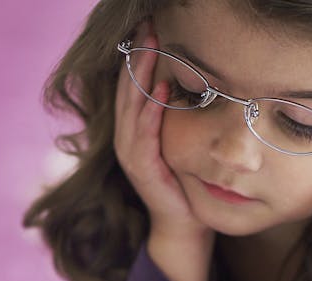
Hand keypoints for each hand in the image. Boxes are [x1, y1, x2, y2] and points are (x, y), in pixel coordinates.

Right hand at [114, 27, 208, 240]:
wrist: (184, 225)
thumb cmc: (184, 183)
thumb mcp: (177, 142)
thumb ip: (173, 117)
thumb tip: (185, 82)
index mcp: (132, 129)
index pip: (130, 84)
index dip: (137, 55)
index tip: (147, 26)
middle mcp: (126, 138)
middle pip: (127, 87)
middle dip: (137, 55)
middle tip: (147, 25)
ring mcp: (131, 154)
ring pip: (132, 106)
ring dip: (142, 75)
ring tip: (151, 46)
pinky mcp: (142, 169)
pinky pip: (144, 135)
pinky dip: (152, 112)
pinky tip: (161, 91)